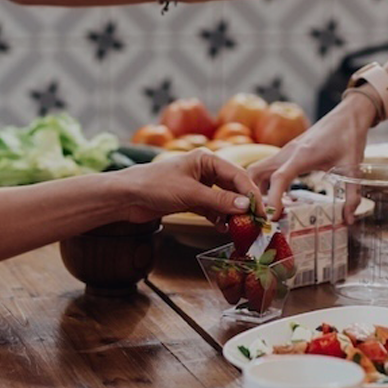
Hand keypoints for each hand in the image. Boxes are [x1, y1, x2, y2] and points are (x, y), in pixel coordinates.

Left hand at [117, 149, 262, 223]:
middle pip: (232, 187)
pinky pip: (211, 208)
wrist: (126, 197)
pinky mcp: (189, 199)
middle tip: (256, 221)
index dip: (251, 193)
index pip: (237, 175)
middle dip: (244, 204)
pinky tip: (223, 228)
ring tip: (241, 227)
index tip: (261, 210)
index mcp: (206, 159)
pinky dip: (218, 217)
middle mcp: (204, 170)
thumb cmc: (154, 185)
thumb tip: (244, 206)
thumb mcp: (190, 193)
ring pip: (223, 199)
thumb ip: (218, 200)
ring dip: (232, 213)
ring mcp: (197, 185)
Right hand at [248, 95, 375, 216]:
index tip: (274, 217)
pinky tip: (284, 197)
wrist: (348, 114)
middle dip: (254, 194)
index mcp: (303, 155)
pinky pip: (269, 167)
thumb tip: (348, 219)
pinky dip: (268, 182)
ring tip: (272, 210)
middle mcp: (288, 152)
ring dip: (259, 188)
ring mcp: (286, 151)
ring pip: (259, 169)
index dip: (273, 198)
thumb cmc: (349, 136)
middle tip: (265, 215)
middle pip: (256, 172)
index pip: (279, 178)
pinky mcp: (288, 152)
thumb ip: (351, 195)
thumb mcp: (352, 168)